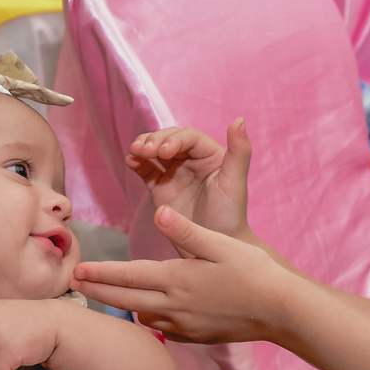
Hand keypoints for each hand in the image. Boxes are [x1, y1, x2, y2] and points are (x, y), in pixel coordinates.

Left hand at [72, 205, 284, 344]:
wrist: (282, 311)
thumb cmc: (255, 272)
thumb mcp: (221, 244)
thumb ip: (187, 231)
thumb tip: (160, 213)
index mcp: (178, 280)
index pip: (129, 276)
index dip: (101, 273)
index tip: (78, 270)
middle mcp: (176, 306)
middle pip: (127, 300)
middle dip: (100, 291)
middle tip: (75, 285)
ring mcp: (187, 326)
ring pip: (145, 316)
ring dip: (125, 306)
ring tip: (110, 295)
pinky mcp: (199, 336)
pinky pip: (165, 330)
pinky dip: (151, 320)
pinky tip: (152, 314)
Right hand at [126, 119, 251, 248]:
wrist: (213, 249)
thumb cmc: (230, 215)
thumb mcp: (235, 183)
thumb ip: (240, 152)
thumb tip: (240, 120)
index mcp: (211, 155)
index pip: (190, 137)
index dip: (175, 139)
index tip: (165, 151)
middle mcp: (191, 160)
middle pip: (169, 139)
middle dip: (154, 141)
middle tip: (142, 149)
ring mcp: (174, 173)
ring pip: (155, 151)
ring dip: (143, 147)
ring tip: (134, 152)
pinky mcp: (160, 187)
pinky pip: (145, 170)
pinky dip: (136, 163)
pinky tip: (130, 161)